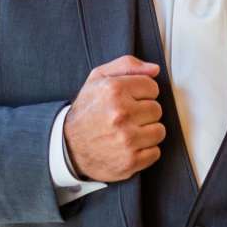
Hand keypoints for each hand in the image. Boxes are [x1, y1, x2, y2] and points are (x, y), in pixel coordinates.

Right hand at [64, 56, 164, 182]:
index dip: (141, 94)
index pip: (152, 87)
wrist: (68, 147)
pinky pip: (155, 152)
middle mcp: (121, 114)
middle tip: (126, 118)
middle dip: (143, 113)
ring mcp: (127, 139)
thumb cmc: (87, 111)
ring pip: (159, 131)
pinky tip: (129, 147)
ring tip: (128, 132)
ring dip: (146, 132)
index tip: (129, 100)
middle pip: (156, 109)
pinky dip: (144, 151)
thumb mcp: (98, 78)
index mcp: (114, 90)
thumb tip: (154, 70)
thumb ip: (126, 66)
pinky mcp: (131, 161)